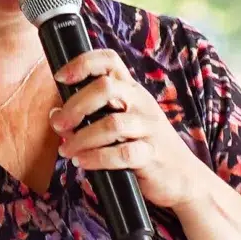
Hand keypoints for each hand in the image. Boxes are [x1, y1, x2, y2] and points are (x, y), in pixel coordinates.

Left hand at [49, 51, 213, 216]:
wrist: (185, 178)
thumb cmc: (147, 148)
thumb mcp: (124, 125)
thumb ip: (91, 118)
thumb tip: (55, 116)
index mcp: (133, 91)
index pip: (109, 61)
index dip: (82, 63)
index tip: (60, 78)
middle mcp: (141, 104)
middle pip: (105, 88)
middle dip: (75, 106)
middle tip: (59, 124)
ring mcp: (149, 129)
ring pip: (111, 124)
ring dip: (81, 138)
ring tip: (67, 151)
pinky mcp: (151, 155)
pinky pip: (122, 154)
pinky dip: (97, 159)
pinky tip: (83, 163)